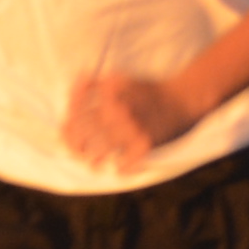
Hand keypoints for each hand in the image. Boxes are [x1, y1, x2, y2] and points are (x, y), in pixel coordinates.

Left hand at [60, 68, 189, 171]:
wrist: (183, 98)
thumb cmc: (147, 90)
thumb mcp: (120, 79)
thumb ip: (93, 84)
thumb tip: (72, 89)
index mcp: (109, 95)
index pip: (76, 116)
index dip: (67, 129)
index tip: (65, 136)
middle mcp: (118, 111)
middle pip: (84, 135)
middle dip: (76, 147)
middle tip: (78, 153)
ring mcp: (132, 128)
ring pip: (100, 152)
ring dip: (94, 161)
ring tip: (94, 164)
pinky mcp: (147, 142)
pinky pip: (125, 163)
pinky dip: (121, 168)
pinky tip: (119, 168)